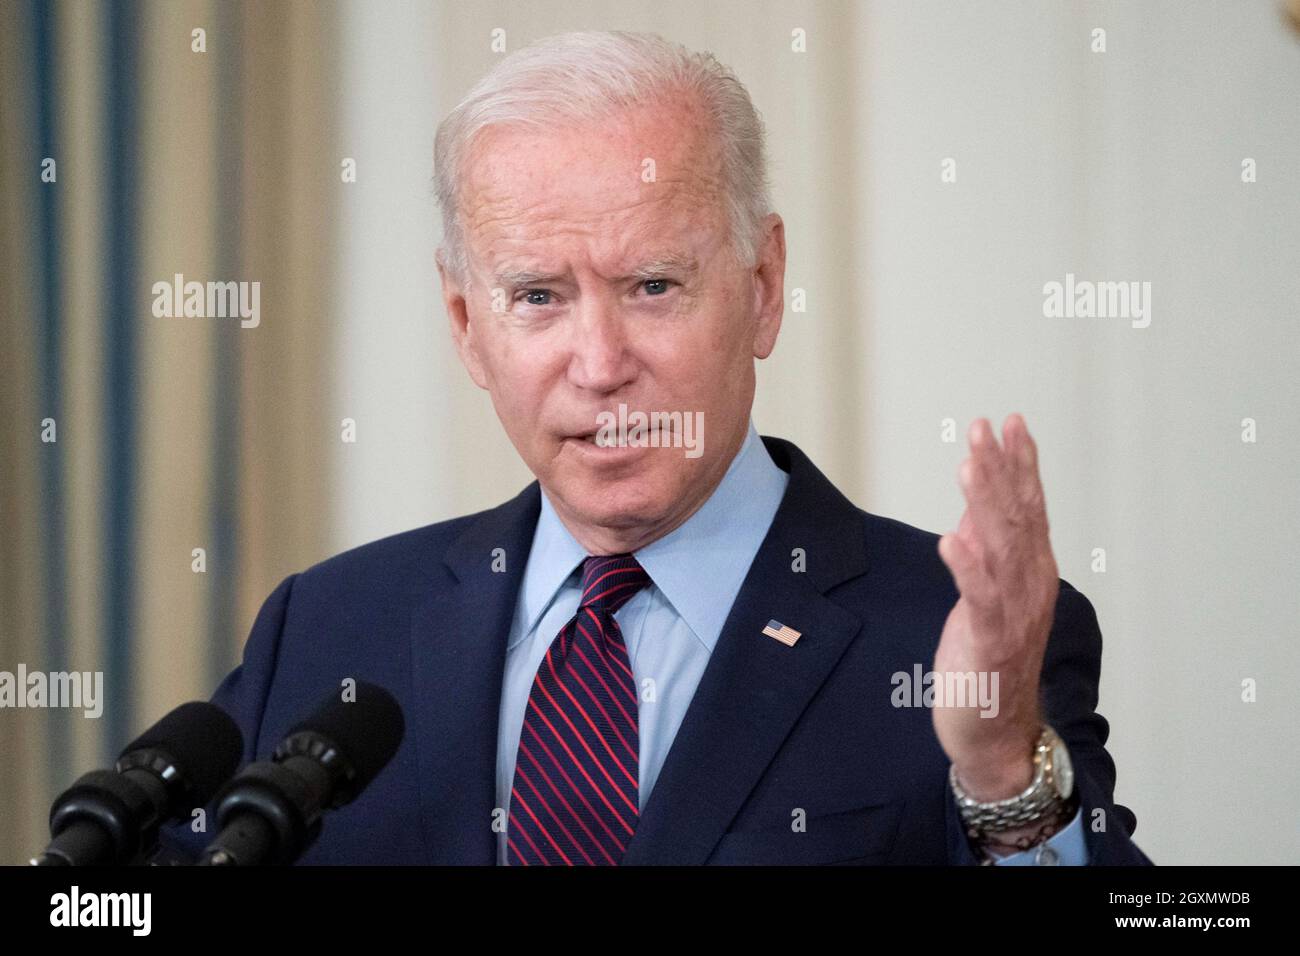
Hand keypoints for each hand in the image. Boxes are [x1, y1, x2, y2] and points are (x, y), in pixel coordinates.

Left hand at [933, 414, 1058, 800]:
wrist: (997, 733)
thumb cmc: (989, 663)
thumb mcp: (985, 600)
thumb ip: (982, 557)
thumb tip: (969, 517)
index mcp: (1031, 573)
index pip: (1029, 508)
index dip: (1020, 465)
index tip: (1010, 423)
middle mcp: (1029, 587)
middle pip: (1016, 518)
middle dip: (1001, 469)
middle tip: (986, 427)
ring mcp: (1011, 614)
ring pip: (1000, 549)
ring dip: (986, 504)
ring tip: (971, 464)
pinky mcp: (986, 643)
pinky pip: (979, 599)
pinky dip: (967, 568)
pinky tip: (951, 539)